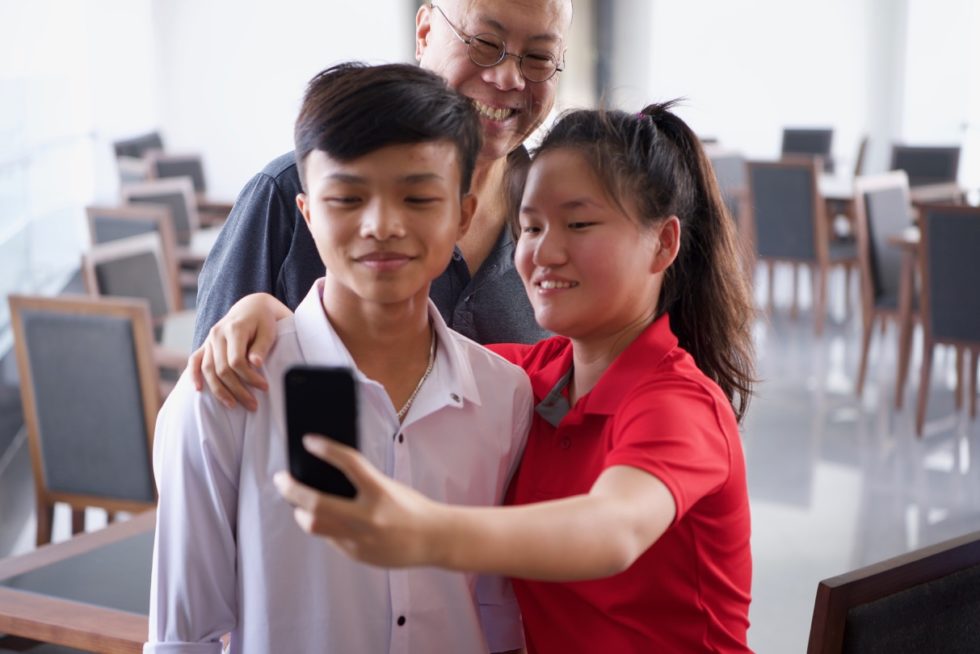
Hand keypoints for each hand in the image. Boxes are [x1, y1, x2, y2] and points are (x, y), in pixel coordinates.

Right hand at [190, 293, 284, 409]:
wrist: (251, 307)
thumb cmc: (264, 321)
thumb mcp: (268, 331)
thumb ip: (261, 347)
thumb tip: (256, 364)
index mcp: (233, 329)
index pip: (237, 361)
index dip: (250, 377)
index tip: (264, 388)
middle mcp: (217, 334)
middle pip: (222, 369)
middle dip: (238, 390)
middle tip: (253, 405)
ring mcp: (209, 340)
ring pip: (208, 369)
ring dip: (219, 390)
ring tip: (233, 405)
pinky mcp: (205, 344)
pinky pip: (195, 361)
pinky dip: (194, 375)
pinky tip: (197, 390)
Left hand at [273, 436, 445, 567]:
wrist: (434, 539)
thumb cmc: (412, 507)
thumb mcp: (389, 487)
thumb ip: (362, 483)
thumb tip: (326, 476)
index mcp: (381, 492)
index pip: (349, 463)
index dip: (326, 448)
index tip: (309, 441)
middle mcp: (369, 517)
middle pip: (317, 504)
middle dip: (292, 490)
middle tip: (281, 479)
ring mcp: (361, 539)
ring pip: (316, 526)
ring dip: (302, 512)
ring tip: (298, 504)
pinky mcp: (357, 555)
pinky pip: (330, 538)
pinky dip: (325, 526)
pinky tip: (325, 519)